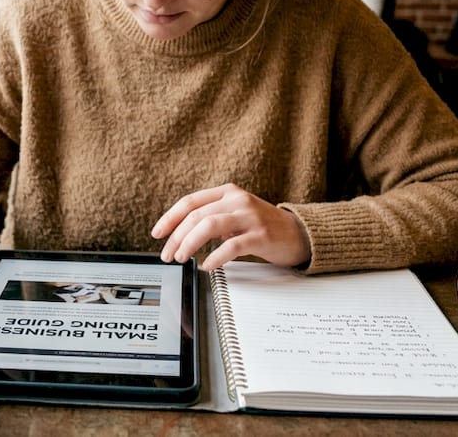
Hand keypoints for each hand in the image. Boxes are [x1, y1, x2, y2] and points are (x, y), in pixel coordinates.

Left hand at [150, 183, 309, 270]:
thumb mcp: (235, 214)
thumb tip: (180, 235)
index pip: (190, 201)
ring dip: (190, 243)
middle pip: (196, 215)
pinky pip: (231, 246)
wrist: (299, 234)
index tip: (157, 234)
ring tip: (182, 258)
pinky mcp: (261, 235)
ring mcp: (250, 216)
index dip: (170, 218)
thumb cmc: (263, 227)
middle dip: (176, 237)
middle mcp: (237, 200)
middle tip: (167, 254)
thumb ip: (212, 217)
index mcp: (227, 192)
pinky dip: (215, 257)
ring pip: (209, 225)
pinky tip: (207, 265)